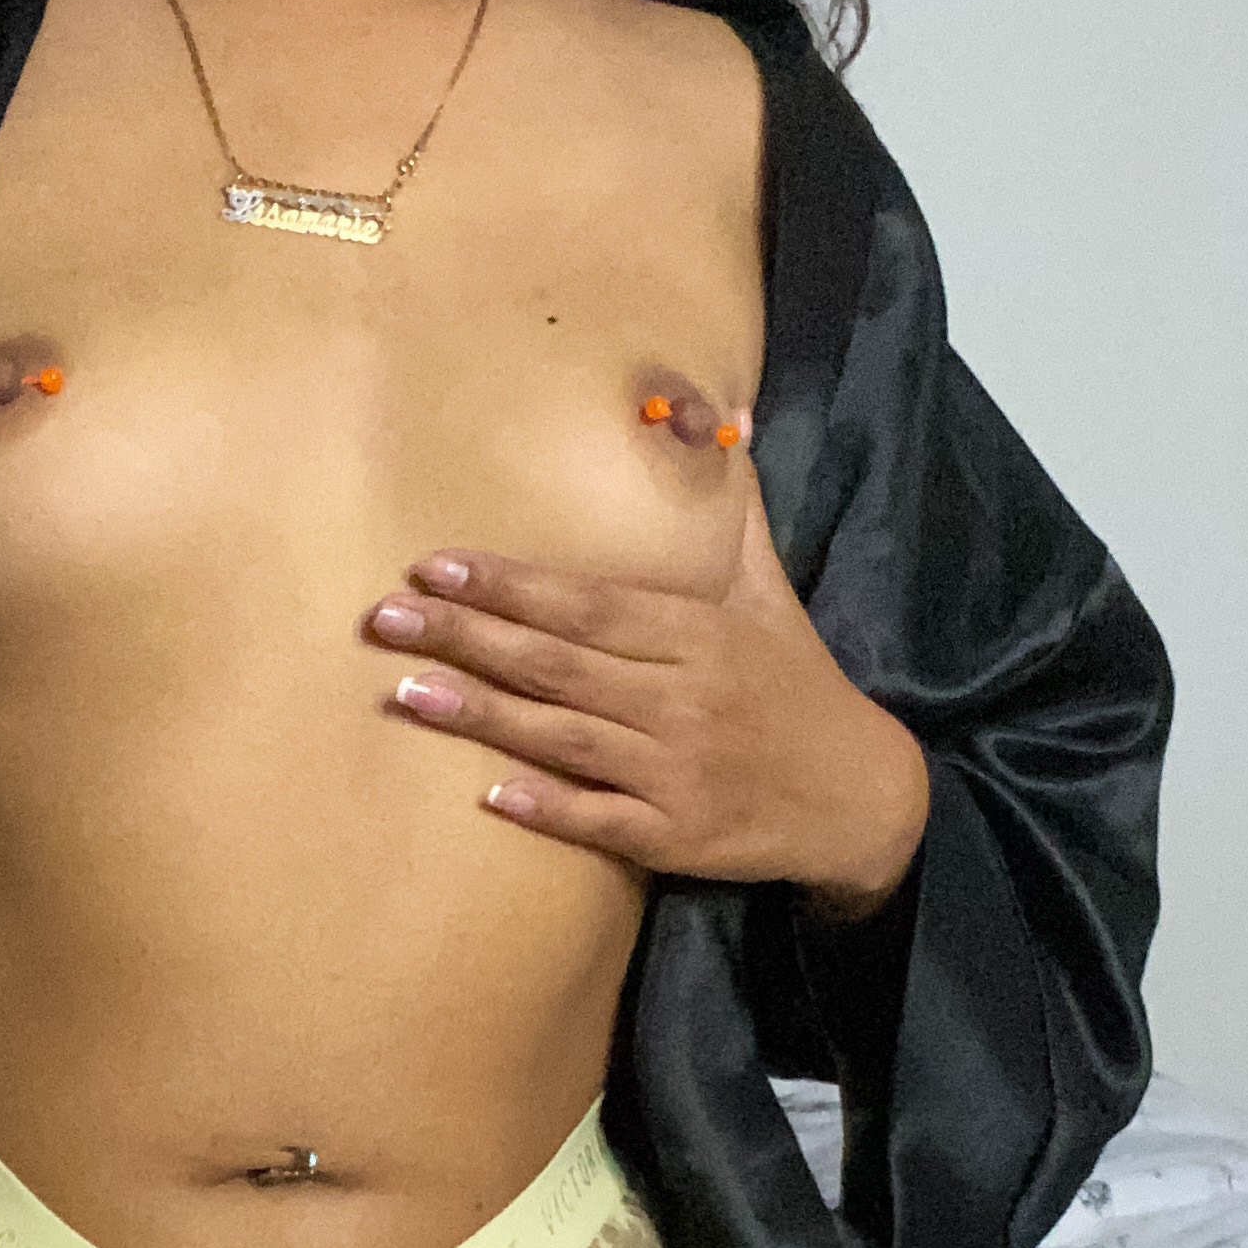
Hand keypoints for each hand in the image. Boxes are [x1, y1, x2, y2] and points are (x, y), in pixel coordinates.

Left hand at [364, 431, 929, 914]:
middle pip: (559, 663)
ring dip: (484, 715)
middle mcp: (684, 697)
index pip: (587, 603)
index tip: (436, 565)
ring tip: (406, 692)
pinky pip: (601, 820)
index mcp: (698, 633)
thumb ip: (732, 513)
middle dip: (467, 637)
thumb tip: (726, 412)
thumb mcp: (769, 594)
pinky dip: (549, 807)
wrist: (861, 795)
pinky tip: (489, 796)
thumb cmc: (796, 686)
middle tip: (386, 619)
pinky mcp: (678, 836)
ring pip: (566, 737)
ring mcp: (679, 770)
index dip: (509, 585)